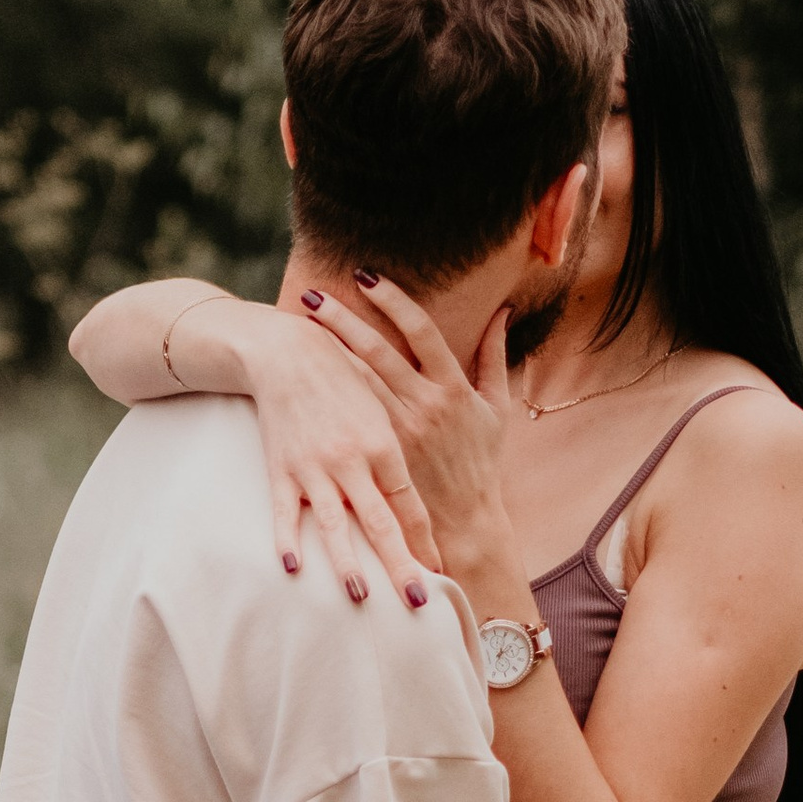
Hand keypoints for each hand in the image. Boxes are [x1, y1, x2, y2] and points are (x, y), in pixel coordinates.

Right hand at [246, 304, 441, 603]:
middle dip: (400, 565)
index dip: (424, 542)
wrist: (289, 353)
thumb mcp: (382, 408)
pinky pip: (285, 512)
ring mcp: (314, 467)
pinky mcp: (281, 468)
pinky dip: (288, 539)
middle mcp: (352, 461)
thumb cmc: (343, 380)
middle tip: (417, 601)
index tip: (439, 572)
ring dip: (347, 562)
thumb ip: (399, 452)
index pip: (409, 506)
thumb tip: (420, 494)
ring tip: (360, 594)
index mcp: (384, 446)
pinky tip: (293, 567)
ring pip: (333, 524)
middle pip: (380, 523)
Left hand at [296, 275, 518, 580]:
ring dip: (327, 350)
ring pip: (355, 380)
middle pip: (376, 350)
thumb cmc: (481, 463)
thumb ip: (496, 356)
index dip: (392, 300)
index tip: (367, 277)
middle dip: (342, 318)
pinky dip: (328, 389)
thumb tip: (503, 312)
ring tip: (299, 326)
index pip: (420, 330)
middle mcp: (422, 406)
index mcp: (452, 389)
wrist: (465, 524)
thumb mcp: (496, 408)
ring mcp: (397, 432)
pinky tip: (306, 371)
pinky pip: (348, 415)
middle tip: (313, 294)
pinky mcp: (378, 455)